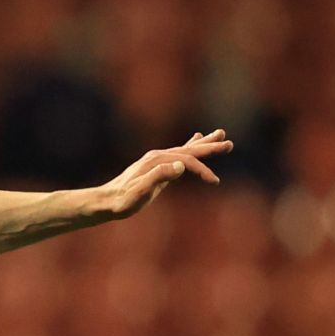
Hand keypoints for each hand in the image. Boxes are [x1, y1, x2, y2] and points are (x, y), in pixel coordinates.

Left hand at [98, 129, 232, 218]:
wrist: (105, 201)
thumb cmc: (122, 201)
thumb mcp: (140, 191)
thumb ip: (159, 177)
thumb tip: (181, 165)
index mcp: (157, 161)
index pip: (187, 162)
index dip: (202, 170)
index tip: (214, 181)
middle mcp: (157, 156)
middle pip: (189, 150)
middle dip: (210, 147)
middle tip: (229, 143)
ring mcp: (156, 159)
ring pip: (185, 149)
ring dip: (203, 143)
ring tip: (219, 134)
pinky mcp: (155, 165)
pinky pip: (177, 153)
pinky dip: (189, 147)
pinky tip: (195, 140)